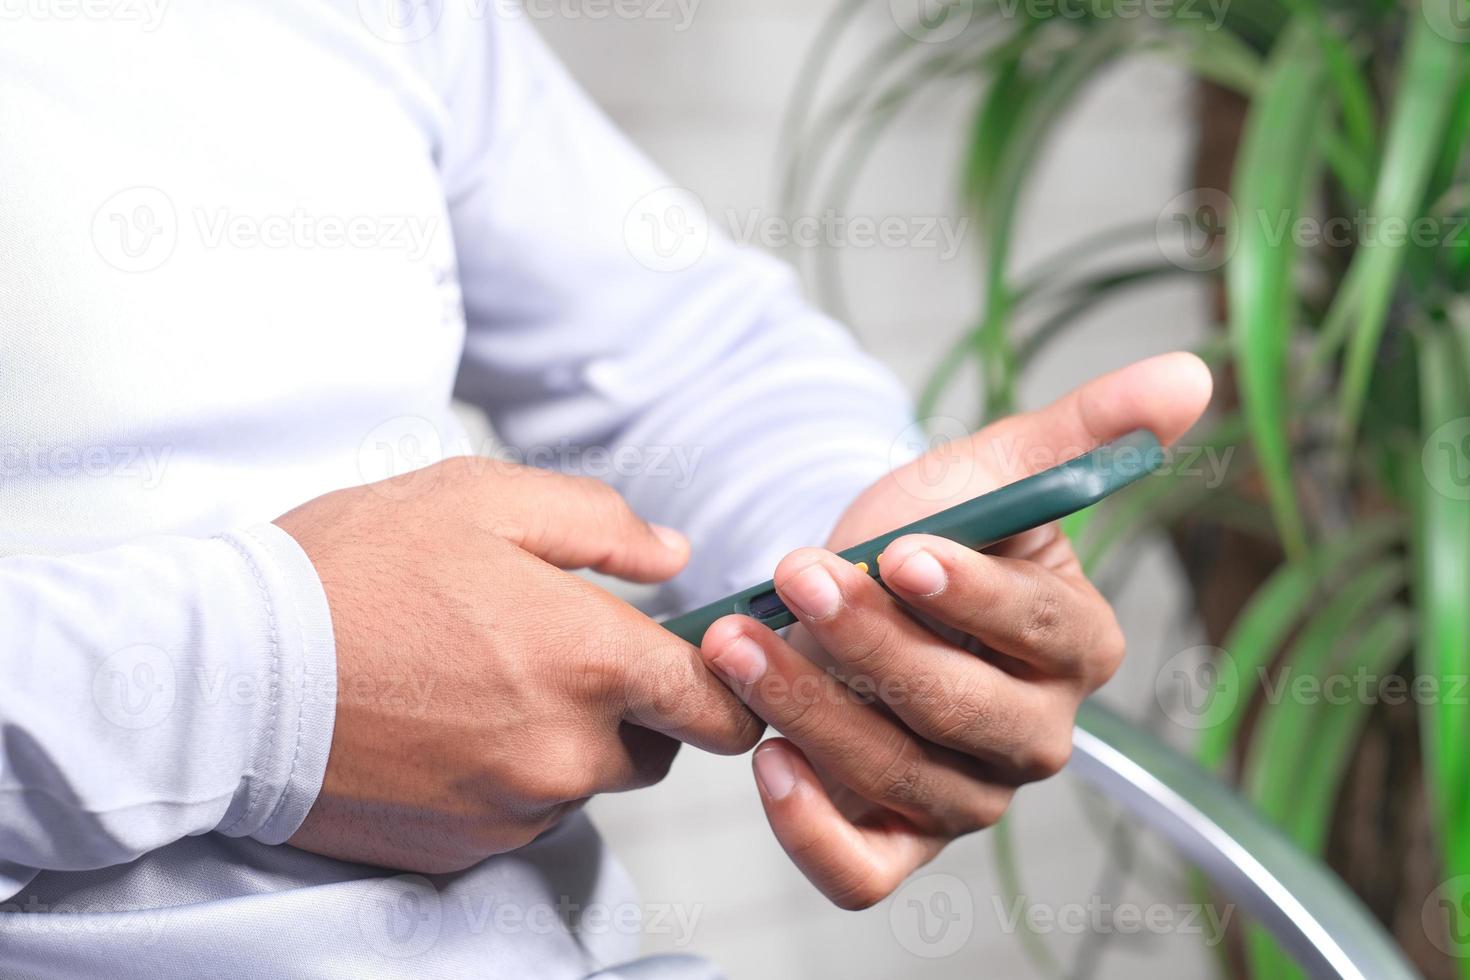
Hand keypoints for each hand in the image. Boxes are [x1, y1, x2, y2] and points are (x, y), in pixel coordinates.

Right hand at [277, 457, 761, 873]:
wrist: (228, 675)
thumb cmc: (352, 570)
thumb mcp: (481, 497)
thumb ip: (601, 524)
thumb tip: (674, 555)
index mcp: (591, 660)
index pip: (720, 708)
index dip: (724, 686)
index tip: (701, 664)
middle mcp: (566, 751)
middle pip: (655, 749)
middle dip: (631, 707)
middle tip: (558, 651)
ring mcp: (514, 809)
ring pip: (584, 781)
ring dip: (563, 740)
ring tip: (481, 679)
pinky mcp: (463, 847)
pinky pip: (521, 814)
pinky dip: (505, 776)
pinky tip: (443, 725)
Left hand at [697, 353, 1211, 907]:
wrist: (845, 594)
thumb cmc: (924, 533)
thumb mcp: (992, 468)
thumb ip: (1084, 427)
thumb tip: (1191, 371)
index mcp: (1076, 645)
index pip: (1038, 628)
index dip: (971, 594)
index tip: (901, 552)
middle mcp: (1035, 734)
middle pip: (964, 711)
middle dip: (870, 644)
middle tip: (796, 576)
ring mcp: (968, 796)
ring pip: (902, 778)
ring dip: (810, 708)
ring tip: (739, 641)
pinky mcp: (898, 840)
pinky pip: (864, 872)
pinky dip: (813, 834)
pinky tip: (767, 761)